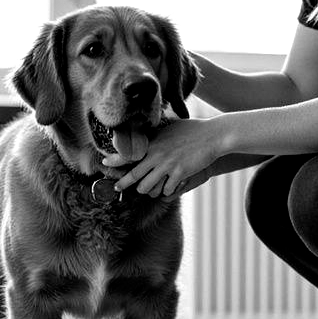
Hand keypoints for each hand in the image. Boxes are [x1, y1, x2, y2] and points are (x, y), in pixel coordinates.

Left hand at [104, 118, 221, 197]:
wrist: (213, 136)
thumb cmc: (193, 130)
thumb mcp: (171, 127)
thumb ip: (158, 133)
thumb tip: (149, 128)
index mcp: (153, 143)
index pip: (128, 154)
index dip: (115, 162)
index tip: (104, 165)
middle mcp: (157, 155)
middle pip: (134, 176)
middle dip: (125, 184)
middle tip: (118, 188)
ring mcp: (168, 165)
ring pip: (147, 187)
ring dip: (148, 190)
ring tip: (149, 188)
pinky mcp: (179, 174)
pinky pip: (166, 190)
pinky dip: (166, 191)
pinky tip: (170, 186)